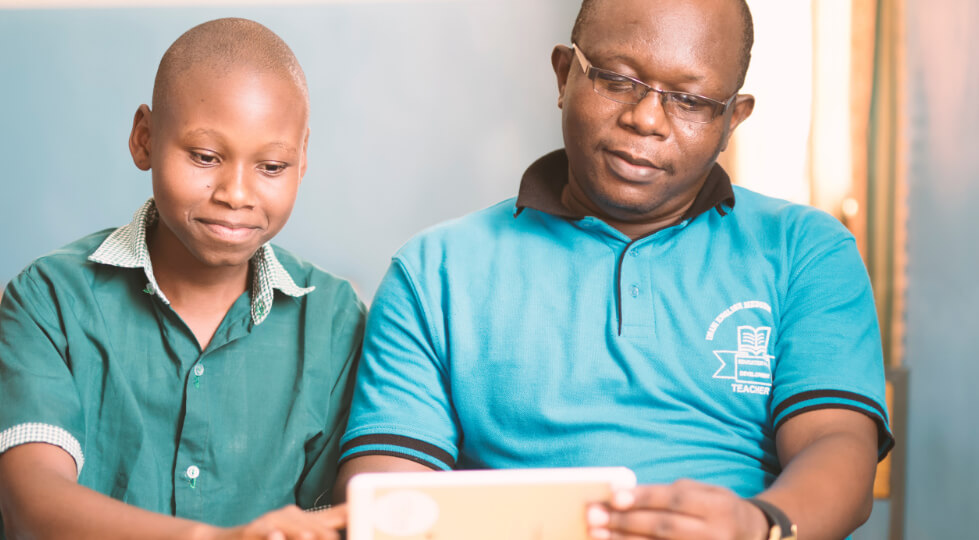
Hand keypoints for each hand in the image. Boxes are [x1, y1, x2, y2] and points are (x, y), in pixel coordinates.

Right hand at [206, 504, 346, 539]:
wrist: (226, 539)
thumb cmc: (266, 538)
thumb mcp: (298, 533)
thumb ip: (320, 530)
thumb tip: (334, 534)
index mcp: (304, 520)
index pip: (333, 516)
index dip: (349, 516)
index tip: (357, 518)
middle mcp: (289, 516)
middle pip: (314, 524)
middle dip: (325, 533)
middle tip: (334, 538)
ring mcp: (269, 521)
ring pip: (289, 526)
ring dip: (301, 532)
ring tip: (310, 537)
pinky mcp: (250, 531)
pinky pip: (263, 532)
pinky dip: (270, 535)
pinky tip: (276, 537)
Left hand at [585, 479, 768, 539]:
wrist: (752, 537)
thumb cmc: (719, 510)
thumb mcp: (706, 492)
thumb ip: (672, 493)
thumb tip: (628, 494)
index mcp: (718, 507)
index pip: (676, 501)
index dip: (645, 498)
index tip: (615, 496)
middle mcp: (715, 534)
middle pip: (664, 527)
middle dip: (625, 521)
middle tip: (595, 516)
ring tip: (598, 534)